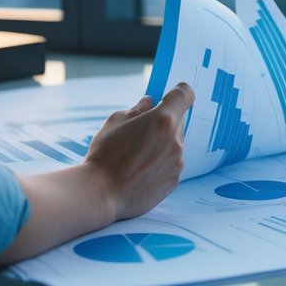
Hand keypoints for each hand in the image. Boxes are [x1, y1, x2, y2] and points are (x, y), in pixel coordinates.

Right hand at [83, 82, 194, 220]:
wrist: (100, 193)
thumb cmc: (104, 155)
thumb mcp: (115, 121)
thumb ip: (137, 109)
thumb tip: (149, 103)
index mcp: (163, 120)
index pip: (185, 95)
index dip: (178, 93)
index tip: (170, 97)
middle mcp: (176, 140)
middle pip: (177, 122)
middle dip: (163, 123)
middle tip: (141, 133)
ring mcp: (177, 162)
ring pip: (174, 144)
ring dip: (162, 145)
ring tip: (137, 156)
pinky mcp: (174, 180)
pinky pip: (171, 164)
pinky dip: (160, 164)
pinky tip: (140, 171)